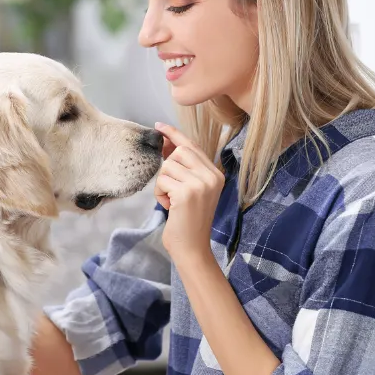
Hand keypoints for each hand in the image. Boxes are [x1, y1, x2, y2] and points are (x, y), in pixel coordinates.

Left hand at [154, 122, 224, 261]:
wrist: (192, 248)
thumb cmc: (188, 220)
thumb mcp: (190, 189)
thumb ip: (182, 167)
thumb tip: (166, 142)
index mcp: (216, 173)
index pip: (192, 145)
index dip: (174, 134)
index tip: (159, 126)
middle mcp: (212, 176)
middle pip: (179, 151)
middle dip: (167, 168)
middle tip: (170, 188)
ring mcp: (201, 183)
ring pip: (167, 166)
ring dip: (162, 183)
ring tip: (172, 200)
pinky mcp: (187, 192)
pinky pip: (162, 180)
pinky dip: (159, 194)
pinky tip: (170, 206)